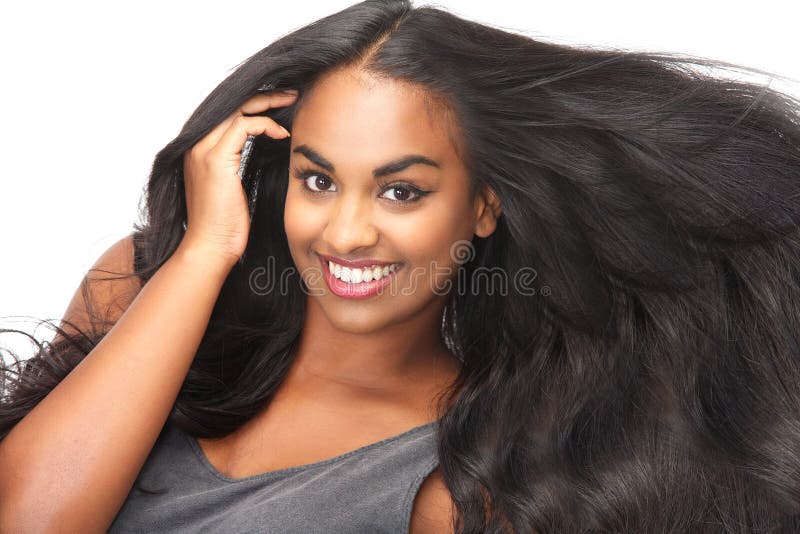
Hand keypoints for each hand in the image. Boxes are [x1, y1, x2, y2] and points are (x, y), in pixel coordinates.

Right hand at [179, 89, 297, 266]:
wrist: (211, 247)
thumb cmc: (226, 225)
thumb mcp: (234, 187)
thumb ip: (240, 164)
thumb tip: (265, 151)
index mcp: (199, 149)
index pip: (228, 112)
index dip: (255, 103)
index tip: (282, 104)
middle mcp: (197, 145)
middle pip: (232, 104)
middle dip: (265, 96)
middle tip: (292, 93)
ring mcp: (203, 150)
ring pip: (238, 109)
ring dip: (269, 103)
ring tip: (293, 101)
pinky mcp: (216, 160)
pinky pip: (244, 126)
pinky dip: (266, 125)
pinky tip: (283, 135)